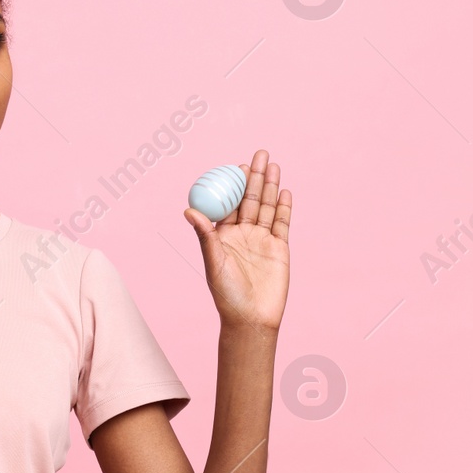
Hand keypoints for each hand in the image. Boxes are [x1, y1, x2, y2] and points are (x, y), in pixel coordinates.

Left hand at [182, 149, 291, 329]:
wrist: (251, 318)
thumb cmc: (226, 294)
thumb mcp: (213, 263)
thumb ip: (206, 236)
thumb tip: (188, 210)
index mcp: (223, 235)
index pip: (229, 203)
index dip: (233, 184)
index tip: (236, 166)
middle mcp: (243, 234)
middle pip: (250, 199)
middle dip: (255, 177)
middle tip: (259, 154)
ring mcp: (262, 240)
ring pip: (267, 207)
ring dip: (270, 186)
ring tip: (273, 165)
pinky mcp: (279, 248)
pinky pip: (282, 223)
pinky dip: (284, 207)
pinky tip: (285, 191)